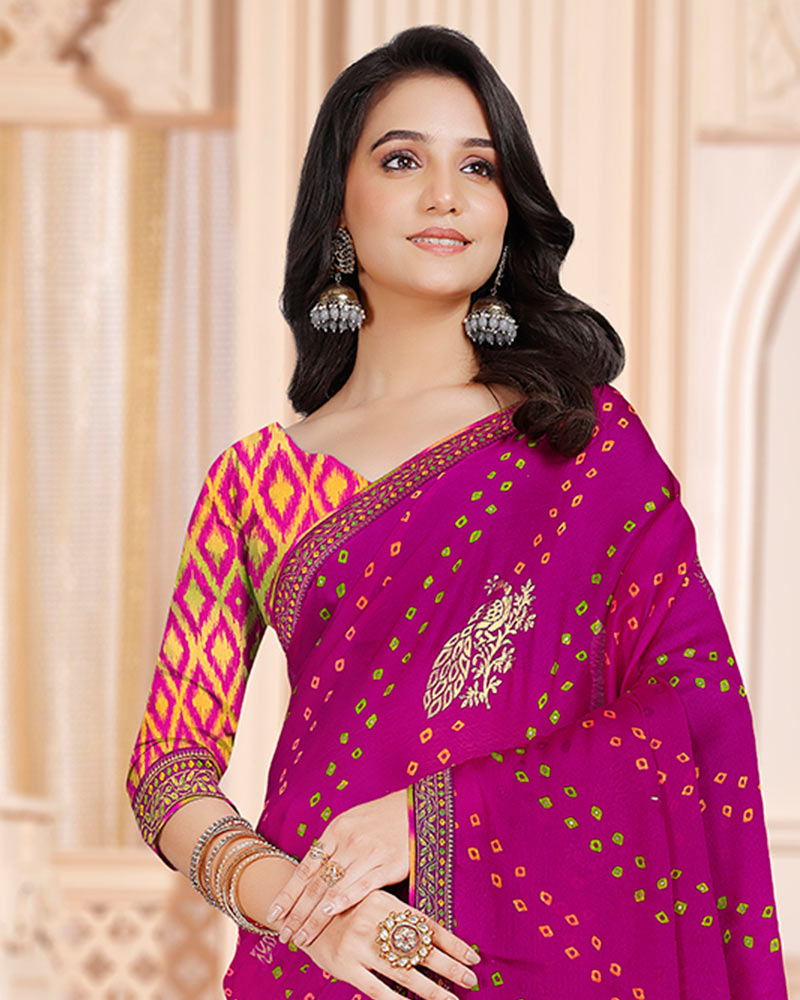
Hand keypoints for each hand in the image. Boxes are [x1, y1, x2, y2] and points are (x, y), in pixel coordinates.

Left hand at [268, 788, 408, 947]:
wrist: (416, 807)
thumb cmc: (381, 818)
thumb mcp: (351, 822)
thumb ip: (333, 846)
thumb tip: (312, 871)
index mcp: (335, 832)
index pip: (305, 868)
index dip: (288, 894)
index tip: (272, 914)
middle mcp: (348, 843)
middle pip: (315, 884)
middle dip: (297, 913)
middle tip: (284, 935)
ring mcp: (368, 854)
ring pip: (333, 889)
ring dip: (315, 916)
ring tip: (302, 937)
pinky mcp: (389, 864)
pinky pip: (362, 885)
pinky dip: (344, 899)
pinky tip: (330, 913)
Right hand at [300, 889, 480, 999]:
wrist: (301, 914)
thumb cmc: (345, 910)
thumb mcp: (372, 902)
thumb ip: (397, 916)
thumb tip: (434, 937)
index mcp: (386, 903)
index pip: (427, 925)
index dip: (452, 942)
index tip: (473, 957)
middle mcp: (375, 922)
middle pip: (421, 949)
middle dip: (449, 967)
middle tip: (471, 980)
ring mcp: (360, 946)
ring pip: (404, 973)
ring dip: (432, 989)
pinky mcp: (345, 966)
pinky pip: (377, 990)